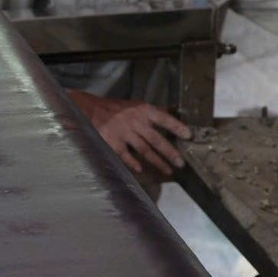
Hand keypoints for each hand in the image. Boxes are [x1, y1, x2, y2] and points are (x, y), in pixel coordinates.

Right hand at [66, 91, 190, 178]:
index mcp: (142, 110)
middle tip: (181, 163)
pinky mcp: (113, 142)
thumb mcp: (135, 105)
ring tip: (168, 170)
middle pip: (157, 139)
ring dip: (157, 161)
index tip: (188, 136)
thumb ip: (153, 111)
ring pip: (145, 150)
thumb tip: (173, 109)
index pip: (164, 118)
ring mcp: (124, 133)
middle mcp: (135, 122)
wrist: (89, 109)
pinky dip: (134, 164)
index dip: (177, 126)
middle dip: (170, 152)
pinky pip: (126, 156)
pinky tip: (141, 170)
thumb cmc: (115, 108)